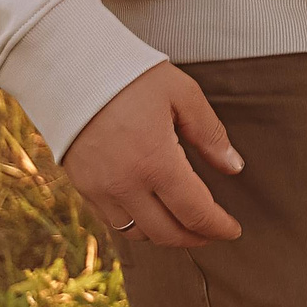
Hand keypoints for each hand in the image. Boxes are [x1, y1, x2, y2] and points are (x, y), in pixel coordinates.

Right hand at [62, 62, 244, 248]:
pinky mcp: (83, 186)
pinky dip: (137, 224)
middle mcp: (126, 185)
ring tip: (184, 222)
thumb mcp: (182, 94)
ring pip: (138, 233)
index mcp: (156, 162)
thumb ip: (210, 134)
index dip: (218, 227)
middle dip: (196, 237)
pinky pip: (113, 221)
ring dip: (165, 234)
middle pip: (167, 233)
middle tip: (213, 231)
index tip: (233, 230)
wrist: (72, 69)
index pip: (195, 212)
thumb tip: (234, 167)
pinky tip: (151, 212)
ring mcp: (100, 189)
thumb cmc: (132, 76)